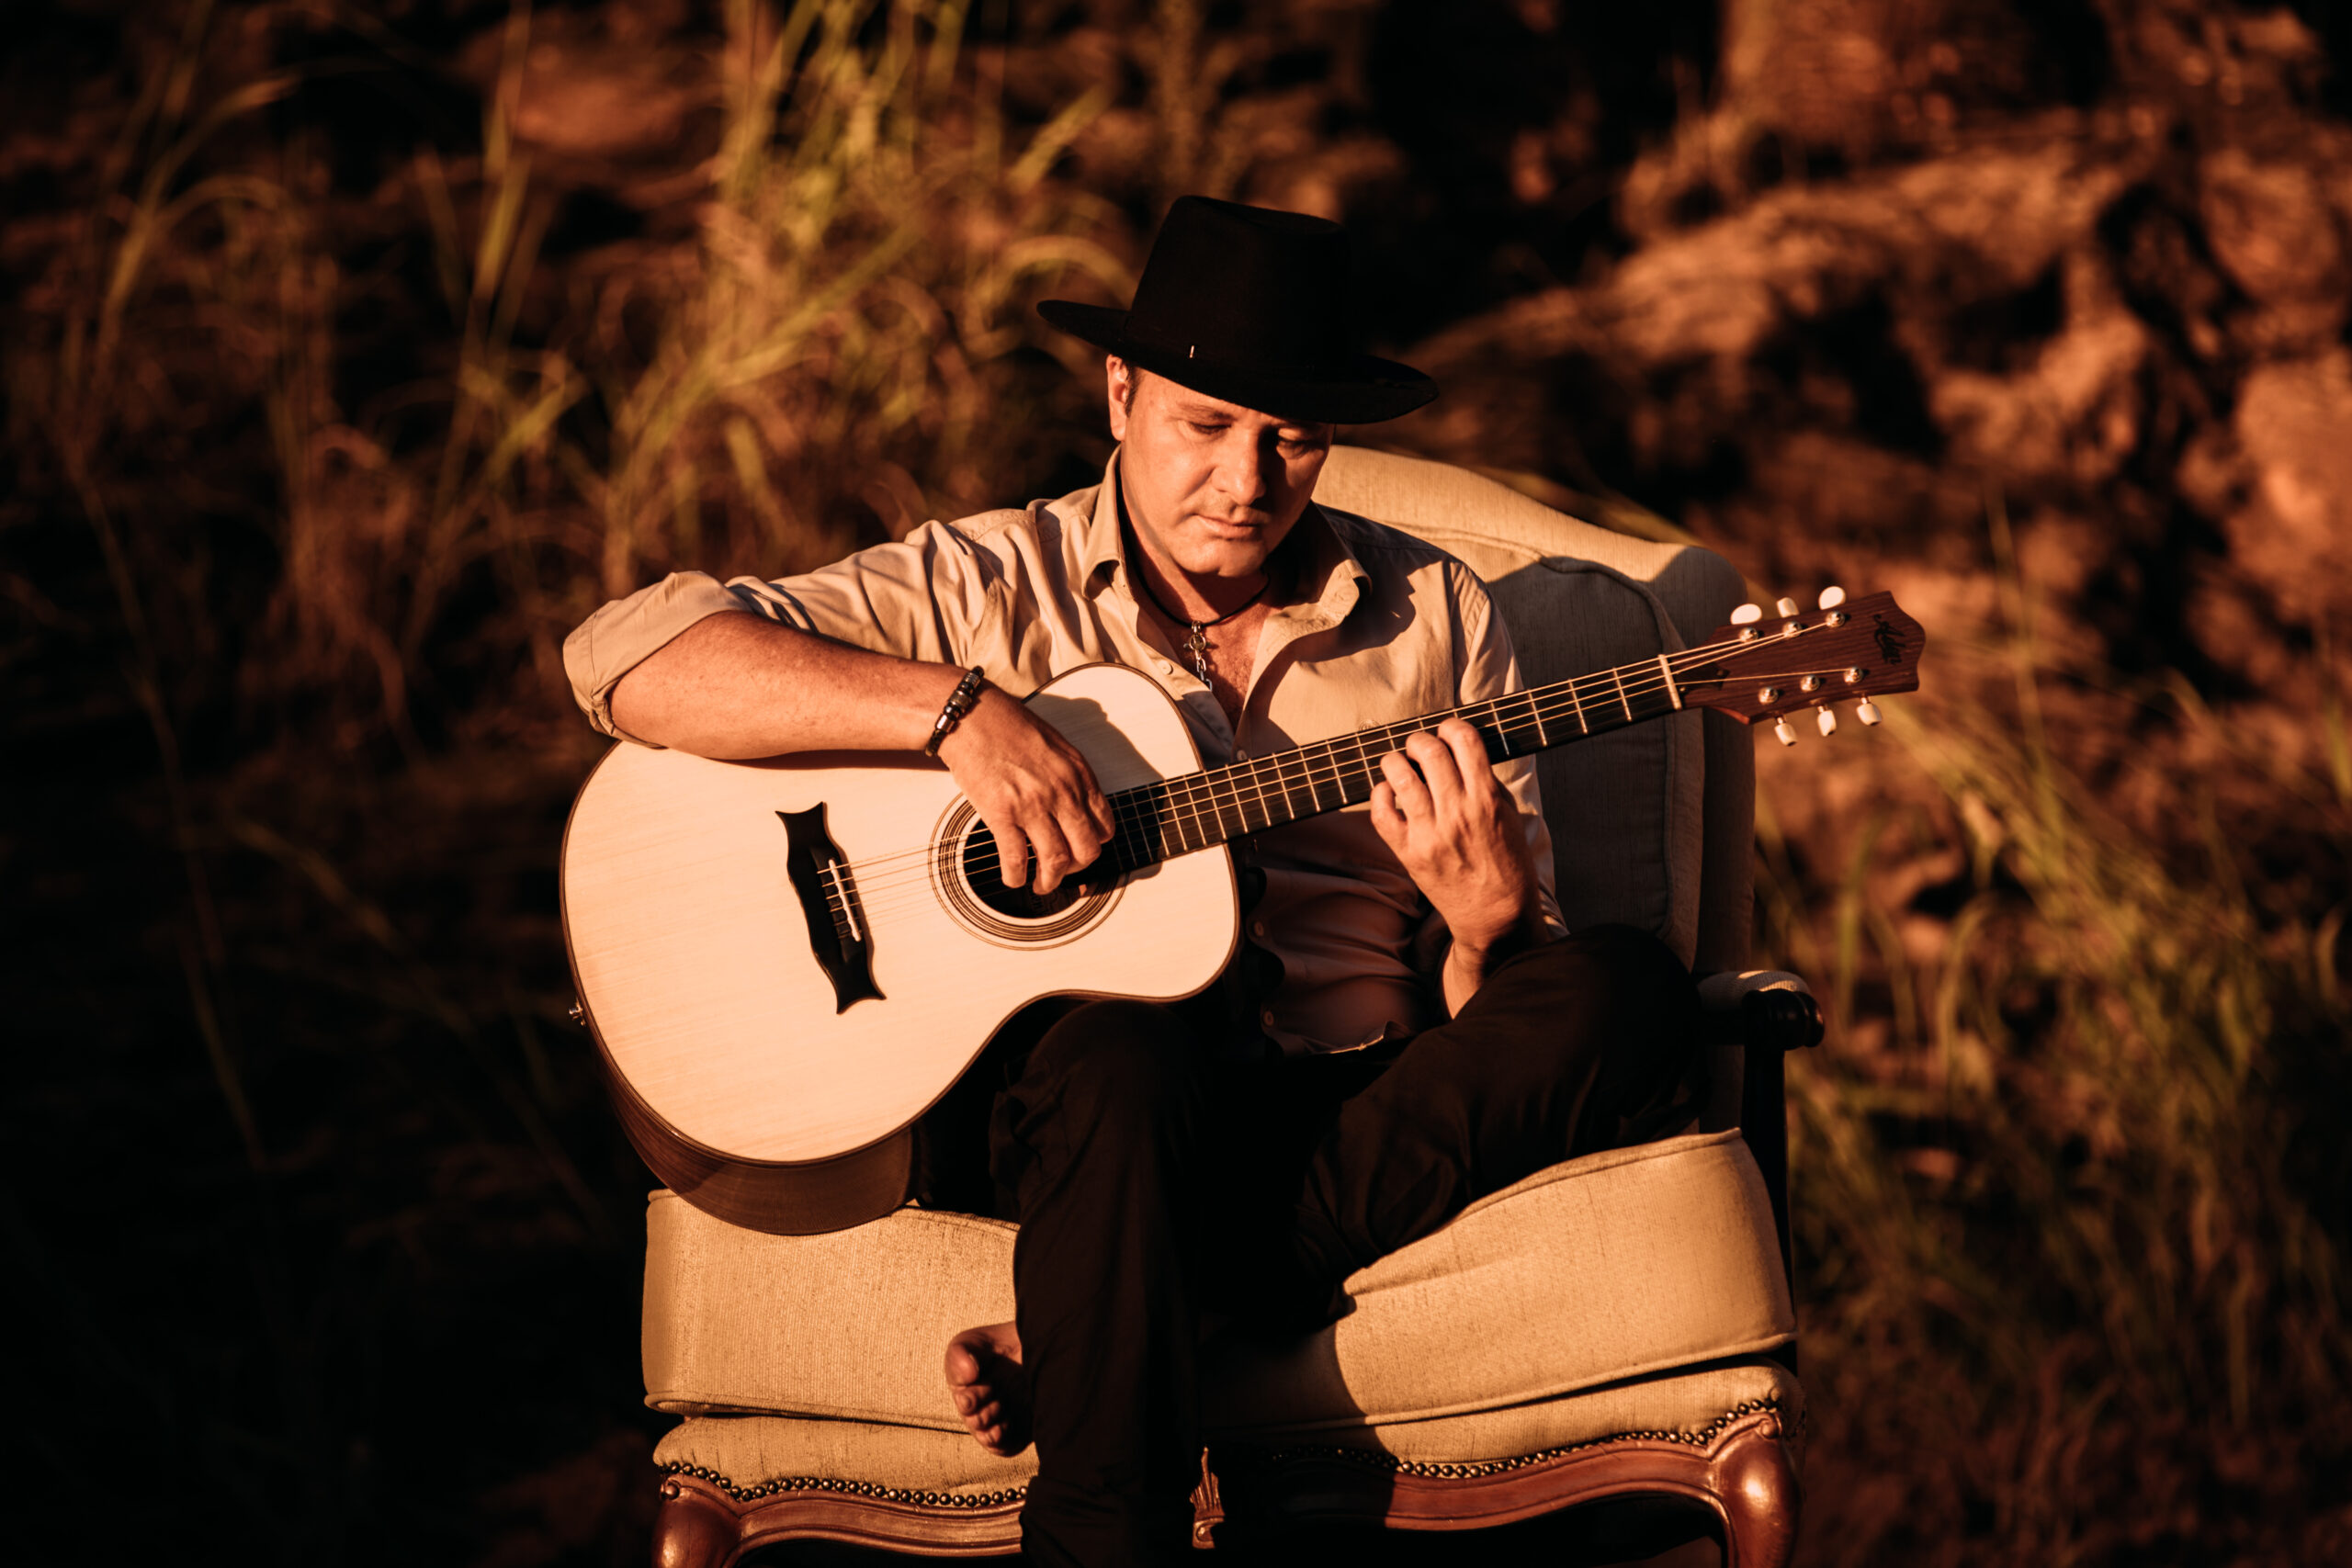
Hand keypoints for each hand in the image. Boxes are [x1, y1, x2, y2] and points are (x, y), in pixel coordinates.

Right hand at [936, 684, 1113, 893]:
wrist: (973, 716)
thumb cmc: (1009, 725)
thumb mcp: (1057, 745)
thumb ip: (1071, 776)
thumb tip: (1077, 804)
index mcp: (1079, 775)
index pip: (1105, 825)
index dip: (1095, 844)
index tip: (1082, 849)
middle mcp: (1062, 792)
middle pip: (1086, 849)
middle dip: (1077, 869)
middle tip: (1063, 872)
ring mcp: (1032, 805)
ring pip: (1056, 861)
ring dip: (1049, 881)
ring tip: (1040, 885)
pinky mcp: (1001, 813)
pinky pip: (1016, 858)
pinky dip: (1016, 876)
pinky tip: (1013, 877)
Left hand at [1369, 718, 1542, 1007]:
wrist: (1495, 915)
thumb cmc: (1506, 863)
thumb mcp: (1509, 816)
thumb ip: (1486, 781)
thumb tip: (1461, 750)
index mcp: (1487, 799)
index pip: (1465, 740)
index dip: (1452, 726)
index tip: (1448, 732)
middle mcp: (1458, 812)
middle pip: (1428, 752)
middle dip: (1420, 740)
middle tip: (1419, 747)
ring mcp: (1430, 833)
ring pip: (1399, 775)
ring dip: (1396, 761)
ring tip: (1400, 765)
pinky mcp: (1409, 853)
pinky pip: (1381, 812)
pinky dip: (1380, 794)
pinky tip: (1389, 792)